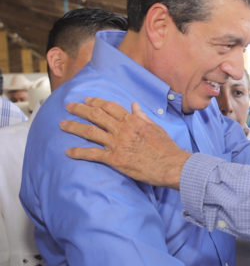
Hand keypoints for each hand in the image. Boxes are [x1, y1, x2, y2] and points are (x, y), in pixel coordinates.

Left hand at [61, 97, 190, 188]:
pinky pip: (92, 154)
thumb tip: (134, 106)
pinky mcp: (114, 159)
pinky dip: (79, 152)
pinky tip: (69, 151)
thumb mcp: (156, 127)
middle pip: (96, 115)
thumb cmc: (167, 148)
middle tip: (69, 106)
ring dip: (74, 127)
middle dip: (80, 109)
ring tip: (62, 124)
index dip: (96, 101)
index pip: (110, 107)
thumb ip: (142, 116)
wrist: (171, 165)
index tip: (87, 100)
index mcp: (132, 121)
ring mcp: (117, 144)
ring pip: (90, 132)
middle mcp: (122, 129)